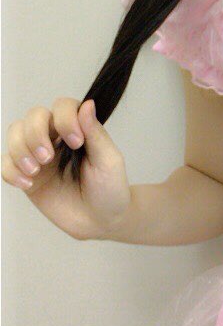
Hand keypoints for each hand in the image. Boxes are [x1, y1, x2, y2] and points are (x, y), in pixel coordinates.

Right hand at [2, 98, 131, 240]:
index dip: (65, 118)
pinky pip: (5, 163)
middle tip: (48, 158)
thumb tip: (87, 104)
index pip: (62, 106)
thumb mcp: (108, 161)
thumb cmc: (110, 188)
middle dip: (36, 134)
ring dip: (20, 150)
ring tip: (35, 171)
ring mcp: (39, 155)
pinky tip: (27, 184)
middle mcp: (56, 137)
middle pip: (34, 116)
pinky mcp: (26, 175)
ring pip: (15, 133)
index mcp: (78, 128)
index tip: (76, 143)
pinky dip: (11, 171)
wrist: (99, 221)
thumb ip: (95, 133)